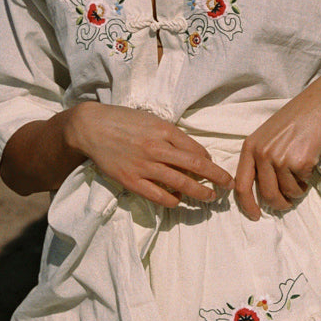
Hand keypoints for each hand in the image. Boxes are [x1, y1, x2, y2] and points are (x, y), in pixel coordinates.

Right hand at [67, 102, 232, 209]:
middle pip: (195, 167)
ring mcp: (144, 166)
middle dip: (216, 178)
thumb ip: (170, 134)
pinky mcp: (131, 180)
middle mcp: (157, 148)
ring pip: (180, 183)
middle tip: (228, 185)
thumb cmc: (123, 120)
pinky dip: (172, 200)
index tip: (215, 168)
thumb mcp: (150, 119)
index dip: (210, 162)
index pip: (196, 149)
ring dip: (199, 192)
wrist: (91, 127)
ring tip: (210, 197)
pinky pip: (158, 195)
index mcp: (164, 130)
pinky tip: (178, 200)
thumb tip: (190, 152)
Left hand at [234, 87, 320, 221]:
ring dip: (296, 191)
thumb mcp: (266, 136)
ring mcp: (281, 159)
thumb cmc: (293, 120)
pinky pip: (302, 184)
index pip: (241, 185)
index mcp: (250, 147)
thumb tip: (261, 192)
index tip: (255, 216)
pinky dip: (307, 180)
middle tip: (287, 202)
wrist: (318, 106)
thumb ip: (260, 158)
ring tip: (301, 177)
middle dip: (279, 204)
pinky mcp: (300, 162)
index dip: (247, 205)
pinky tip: (309, 164)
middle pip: (267, 194)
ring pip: (287, 193)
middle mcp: (262, 154)